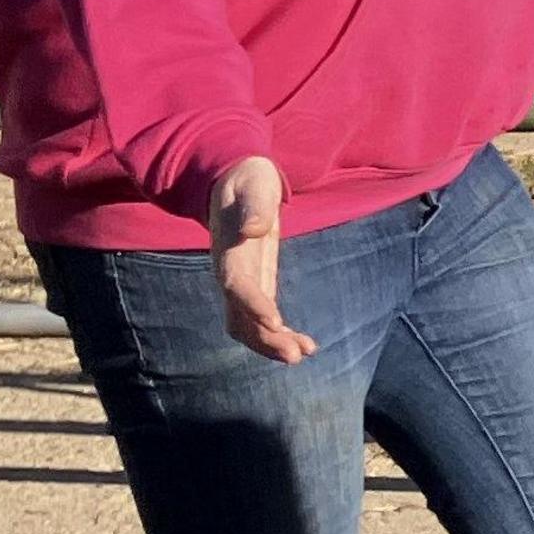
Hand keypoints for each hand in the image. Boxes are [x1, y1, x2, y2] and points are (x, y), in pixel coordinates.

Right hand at [209, 157, 315, 363]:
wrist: (234, 180)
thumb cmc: (247, 179)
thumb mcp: (253, 184)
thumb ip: (254, 205)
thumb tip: (254, 229)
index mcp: (228, 250)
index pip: (236, 283)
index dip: (252, 304)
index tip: (275, 322)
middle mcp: (229, 272)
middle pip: (239, 315)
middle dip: (264, 338)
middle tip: (295, 354)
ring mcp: (240, 282)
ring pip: (247, 325)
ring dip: (272, 344)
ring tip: (304, 353)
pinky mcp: (255, 284)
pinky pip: (261, 319)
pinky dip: (280, 335)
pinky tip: (306, 345)